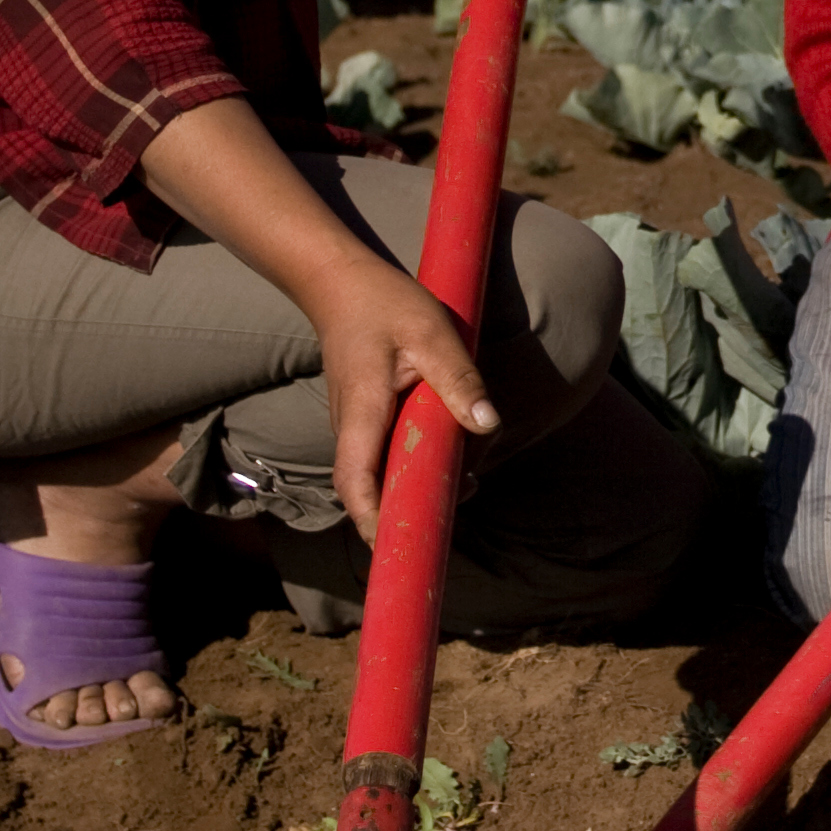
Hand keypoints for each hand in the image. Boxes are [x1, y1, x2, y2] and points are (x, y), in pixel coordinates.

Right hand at [310, 257, 498, 543]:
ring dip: (421, 482)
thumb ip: (459, 378)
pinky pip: (389, 453)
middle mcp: (351, 429)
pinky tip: (455, 447)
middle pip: (373, 490)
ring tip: (469, 475)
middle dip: (411, 510)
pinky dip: (419, 459)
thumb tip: (489, 424)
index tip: (403, 547)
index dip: (376, 522)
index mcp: (362, 413)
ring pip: (384, 473)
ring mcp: (356, 427)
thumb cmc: (385, 304)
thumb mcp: (432, 334)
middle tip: (460, 510)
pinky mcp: (367, 420)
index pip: (357, 485)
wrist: (341, 283)